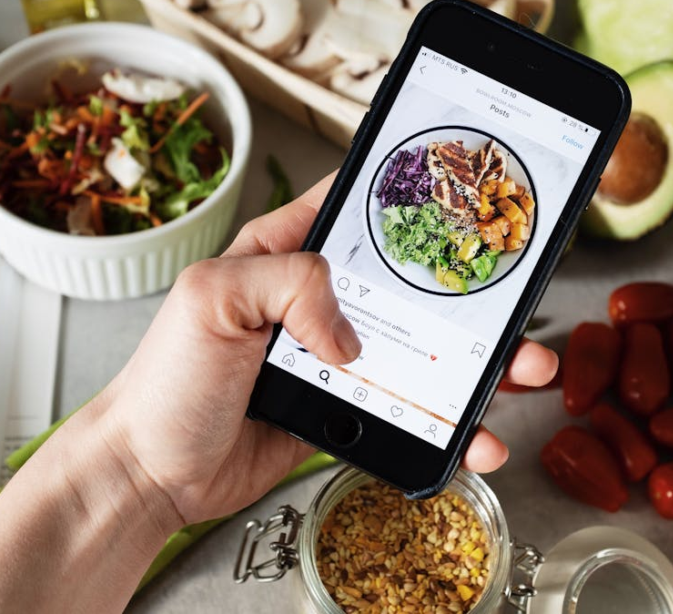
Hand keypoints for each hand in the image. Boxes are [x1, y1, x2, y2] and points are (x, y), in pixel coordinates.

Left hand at [103, 173, 558, 525]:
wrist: (152, 472)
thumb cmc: (165, 380)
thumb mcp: (211, 298)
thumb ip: (288, 283)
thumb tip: (352, 330)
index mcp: (283, 254)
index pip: (353, 209)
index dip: (406, 201)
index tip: (461, 201)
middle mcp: (314, 303)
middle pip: (408, 289)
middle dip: (468, 297)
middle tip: (515, 309)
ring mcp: (332, 358)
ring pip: (420, 353)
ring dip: (474, 366)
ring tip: (519, 375)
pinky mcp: (342, 410)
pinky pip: (405, 411)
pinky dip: (446, 426)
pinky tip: (475, 438)